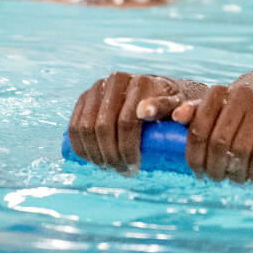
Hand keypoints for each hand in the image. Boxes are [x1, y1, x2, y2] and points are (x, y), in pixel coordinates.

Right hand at [68, 72, 202, 172]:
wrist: (156, 90)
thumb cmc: (172, 103)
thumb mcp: (179, 106)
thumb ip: (172, 107)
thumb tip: (145, 113)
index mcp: (140, 82)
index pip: (126, 123)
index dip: (128, 150)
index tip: (135, 169)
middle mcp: (116, 80)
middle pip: (103, 128)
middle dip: (111, 155)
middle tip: (122, 171)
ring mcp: (98, 88)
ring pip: (85, 128)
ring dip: (94, 154)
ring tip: (108, 167)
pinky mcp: (85, 97)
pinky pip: (74, 126)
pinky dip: (79, 146)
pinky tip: (90, 159)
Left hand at [170, 85, 252, 182]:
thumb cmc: (247, 120)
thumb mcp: (222, 115)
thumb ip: (197, 115)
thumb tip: (176, 116)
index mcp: (219, 92)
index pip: (198, 130)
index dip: (195, 157)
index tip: (198, 173)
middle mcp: (240, 93)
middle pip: (218, 142)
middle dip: (215, 168)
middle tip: (217, 179)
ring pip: (239, 150)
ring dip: (236, 173)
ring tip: (235, 180)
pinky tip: (252, 177)